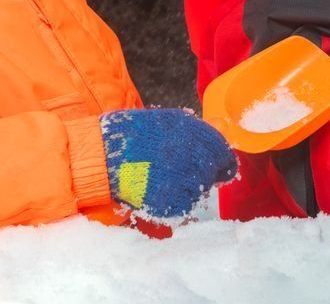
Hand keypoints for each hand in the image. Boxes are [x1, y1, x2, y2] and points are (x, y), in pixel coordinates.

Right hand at [99, 108, 237, 218]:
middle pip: (210, 175)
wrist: (105, 154)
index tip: (214, 167)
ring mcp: (185, 183)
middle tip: (173, 171)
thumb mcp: (169, 121)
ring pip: (197, 192)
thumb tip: (222, 130)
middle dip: (198, 174)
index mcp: (199, 135)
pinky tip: (154, 190)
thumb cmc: (134, 134)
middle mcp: (197, 158)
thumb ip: (198, 130)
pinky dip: (171, 203)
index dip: (220, 163)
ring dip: (184, 189)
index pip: (224, 157)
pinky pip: (182, 208)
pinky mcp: (173, 205)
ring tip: (159, 179)